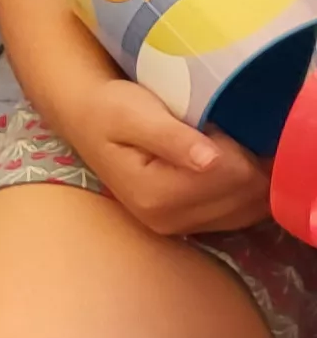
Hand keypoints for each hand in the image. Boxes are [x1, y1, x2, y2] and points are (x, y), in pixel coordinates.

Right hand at [67, 79, 271, 236]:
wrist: (86, 120)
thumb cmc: (109, 109)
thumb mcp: (135, 114)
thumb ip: (173, 138)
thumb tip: (210, 162)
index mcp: (155, 195)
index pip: (231, 176)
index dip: (237, 146)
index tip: (213, 122)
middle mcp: (169, 221)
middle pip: (247, 196)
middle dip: (248, 162)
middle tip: (220, 133)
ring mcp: (180, 228)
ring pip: (251, 208)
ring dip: (251, 176)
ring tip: (222, 147)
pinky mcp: (188, 226)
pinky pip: (242, 214)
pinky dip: (245, 189)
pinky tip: (226, 166)